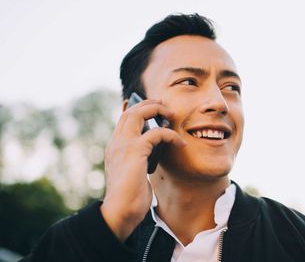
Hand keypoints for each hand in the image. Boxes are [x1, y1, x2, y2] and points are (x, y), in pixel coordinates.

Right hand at [100, 99, 185, 240]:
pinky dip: (171, 135)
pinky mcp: (135, 151)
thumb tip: (154, 152)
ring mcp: (123, 145)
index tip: (154, 109)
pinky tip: (180, 143)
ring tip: (172, 114)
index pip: (124, 120)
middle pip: (130, 111)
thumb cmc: (129, 196)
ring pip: (139, 114)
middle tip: (165, 106)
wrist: (120, 210)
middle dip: (149, 104)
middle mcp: (116, 142)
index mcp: (114, 147)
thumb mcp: (133, 172)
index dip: (139, 110)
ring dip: (158, 110)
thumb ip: (139, 158)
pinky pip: (156, 133)